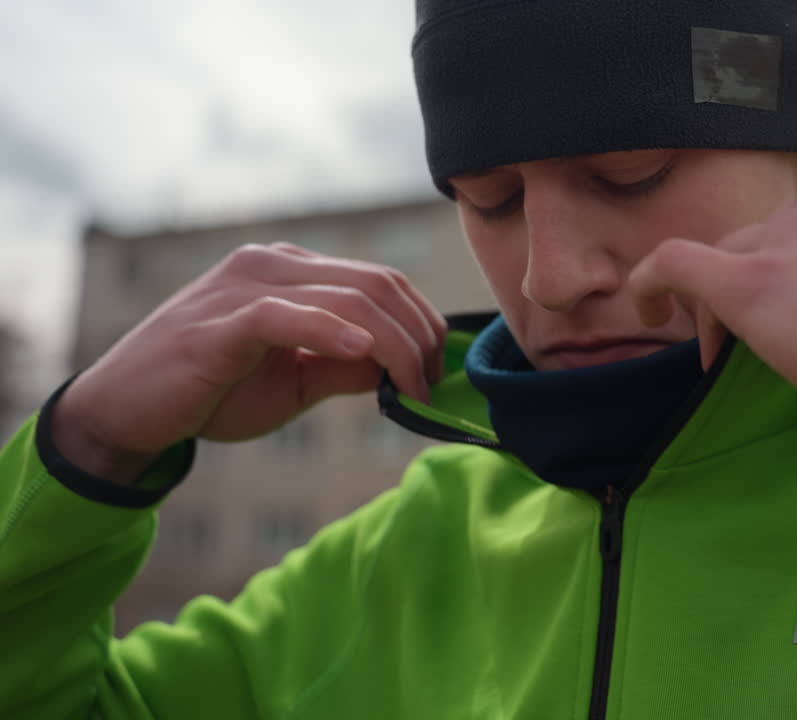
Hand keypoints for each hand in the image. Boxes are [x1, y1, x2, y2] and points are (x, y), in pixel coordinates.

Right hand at [52, 243, 445, 481]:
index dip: (422, 324)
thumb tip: (403, 369)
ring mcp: (244, 287)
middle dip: (417, 336)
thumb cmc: (212, 391)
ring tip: (410, 386)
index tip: (435, 372)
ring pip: (347, 298)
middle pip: (376, 285)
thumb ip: (347, 368)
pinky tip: (364, 357)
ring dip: (393, 345)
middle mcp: (272, 264)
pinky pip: (286, 316)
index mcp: (293, 271)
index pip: (382, 281)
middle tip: (430, 385)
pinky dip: (331, 332)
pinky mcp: (219, 322)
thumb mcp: (296, 382)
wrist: (126, 409)